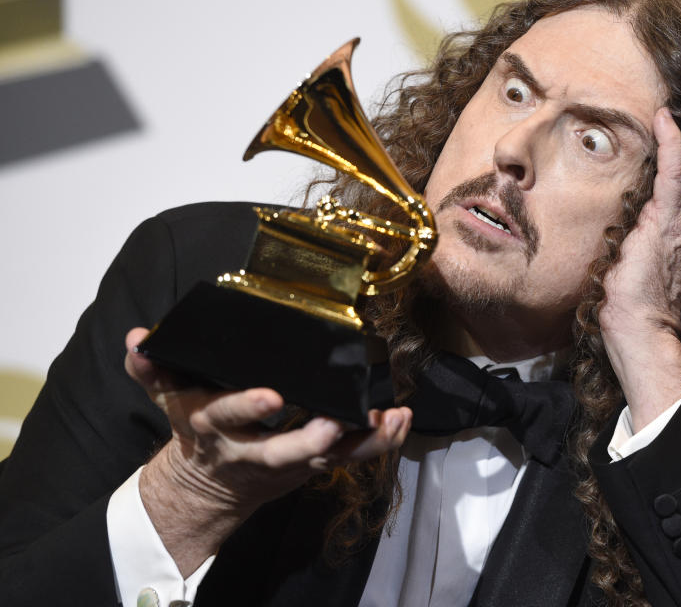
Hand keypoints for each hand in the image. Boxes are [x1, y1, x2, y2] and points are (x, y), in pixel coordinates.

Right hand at [124, 327, 411, 573]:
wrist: (208, 485)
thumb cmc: (198, 428)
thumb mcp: (169, 397)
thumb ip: (152, 367)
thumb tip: (138, 336)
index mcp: (215, 426)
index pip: (227, 416)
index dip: (246, 408)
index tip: (271, 396)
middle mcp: (252, 450)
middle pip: (282, 451)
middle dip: (309, 440)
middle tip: (335, 423)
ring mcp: (287, 462)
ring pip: (327, 459)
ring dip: (362, 441)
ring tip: (391, 418)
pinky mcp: (314, 465)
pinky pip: (351, 458)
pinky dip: (379, 442)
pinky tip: (401, 421)